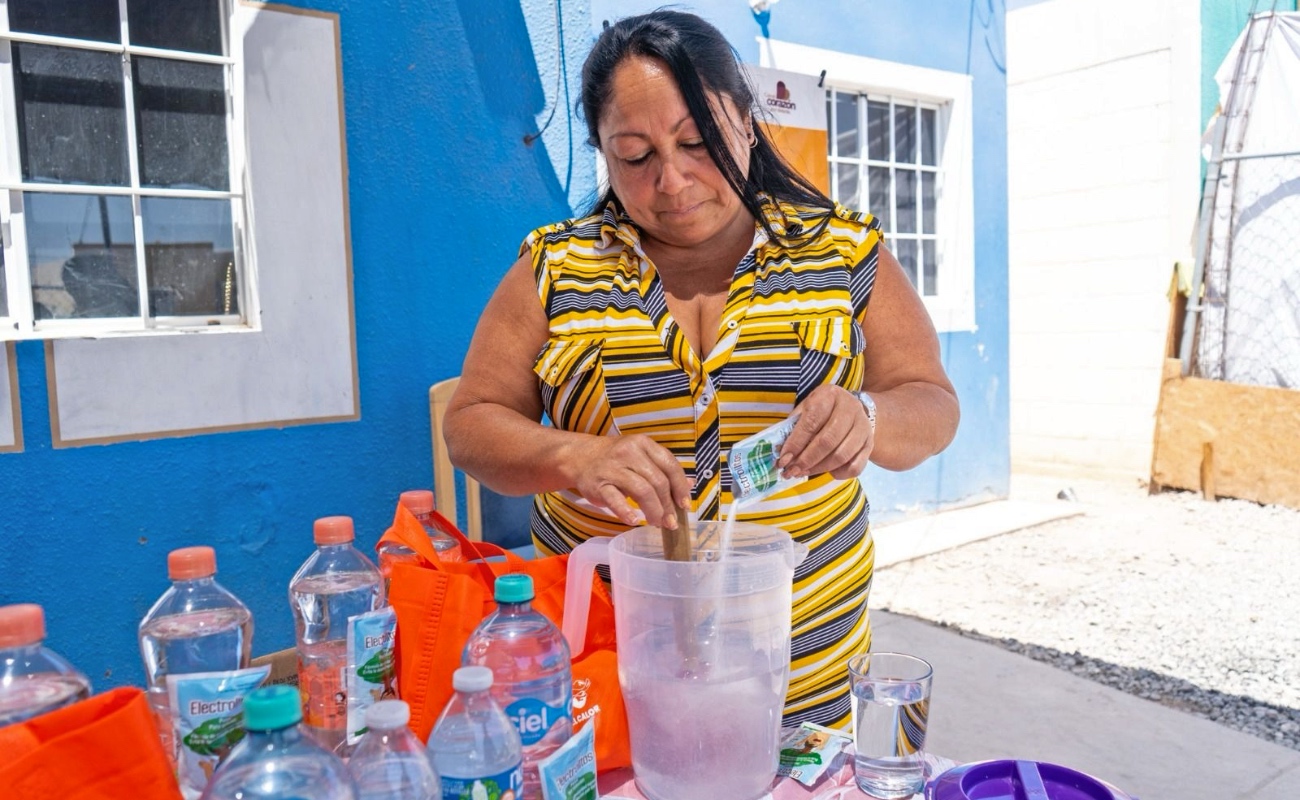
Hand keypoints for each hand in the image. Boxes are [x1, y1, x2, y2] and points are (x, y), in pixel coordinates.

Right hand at [570, 434, 692, 527]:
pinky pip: (615, 500)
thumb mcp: (641, 456)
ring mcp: (612, 468)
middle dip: (667, 505)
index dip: (680, 487)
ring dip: (653, 511)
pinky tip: (634, 521)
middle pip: (657, 481)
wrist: (580, 456)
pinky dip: (626, 512)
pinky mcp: (598, 484)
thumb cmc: (616, 459)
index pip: (669, 464)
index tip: (684, 505)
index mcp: (643, 444)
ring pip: (641, 490)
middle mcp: (629, 453)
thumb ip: (664, 469)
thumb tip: (690, 485)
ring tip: (656, 523)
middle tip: (670, 522)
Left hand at [777, 385, 874, 479]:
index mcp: (829, 395)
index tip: (783, 459)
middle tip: (791, 470)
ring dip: (819, 468)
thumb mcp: (806, 409)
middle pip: (827, 441)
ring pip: (841, 456)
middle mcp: (850, 409)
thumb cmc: (821, 410)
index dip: (795, 443)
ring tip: (803, 472)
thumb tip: (779, 451)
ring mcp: (863, 427)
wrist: (851, 409)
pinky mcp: (870, 444)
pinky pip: (855, 466)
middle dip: (806, 459)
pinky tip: (825, 471)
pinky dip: (838, 473)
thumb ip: (793, 427)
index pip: (811, 422)